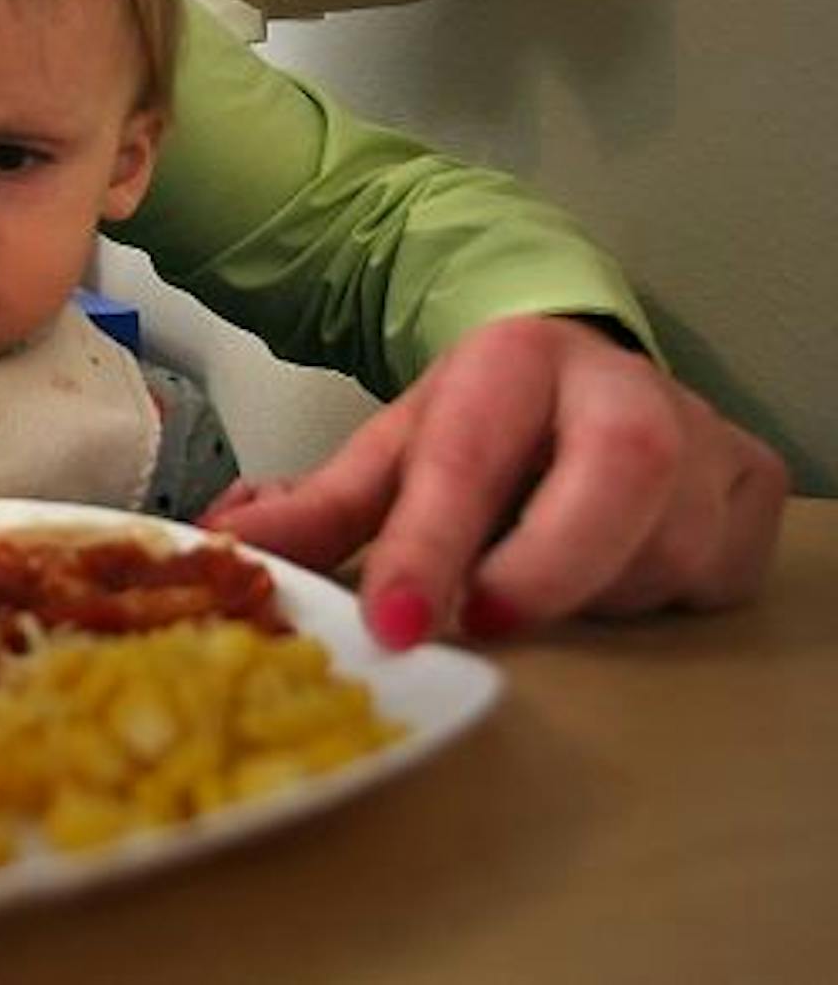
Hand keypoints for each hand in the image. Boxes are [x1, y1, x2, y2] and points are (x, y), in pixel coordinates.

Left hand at [200, 316, 789, 647]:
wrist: (582, 373)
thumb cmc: (484, 425)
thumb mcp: (395, 451)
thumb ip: (319, 507)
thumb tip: (230, 546)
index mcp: (512, 362)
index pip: (468, 457)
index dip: (430, 546)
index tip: (396, 624)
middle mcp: (621, 386)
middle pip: (615, 481)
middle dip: (548, 568)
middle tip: (486, 621)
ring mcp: (703, 436)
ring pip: (662, 553)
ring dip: (588, 594)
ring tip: (540, 570)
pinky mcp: (754, 489)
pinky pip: (712, 580)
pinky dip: (655, 598)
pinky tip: (613, 568)